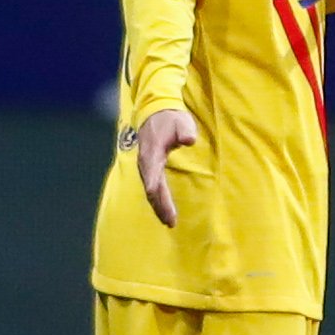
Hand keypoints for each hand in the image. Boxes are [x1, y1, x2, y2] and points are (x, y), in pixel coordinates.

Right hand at [134, 107, 199, 226]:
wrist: (154, 112)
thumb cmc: (170, 119)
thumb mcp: (181, 121)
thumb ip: (185, 131)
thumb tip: (189, 140)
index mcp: (152, 154)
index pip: (153, 179)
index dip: (159, 196)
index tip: (166, 210)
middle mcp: (145, 163)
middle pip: (151, 190)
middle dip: (160, 207)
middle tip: (171, 222)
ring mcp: (145, 166)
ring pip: (150, 191)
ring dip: (158, 206)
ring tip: (168, 221)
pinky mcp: (149, 168)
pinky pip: (152, 187)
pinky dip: (157, 199)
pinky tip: (163, 209)